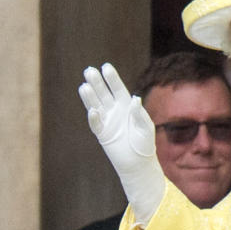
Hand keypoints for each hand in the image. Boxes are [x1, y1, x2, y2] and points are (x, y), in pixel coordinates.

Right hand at [78, 63, 164, 223]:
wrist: (138, 162)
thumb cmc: (145, 143)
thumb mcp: (146, 127)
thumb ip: (139, 113)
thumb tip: (134, 99)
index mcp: (126, 106)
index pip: (117, 88)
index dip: (112, 78)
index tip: (105, 67)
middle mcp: (114, 111)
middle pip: (103, 93)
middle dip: (97, 82)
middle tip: (89, 71)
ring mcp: (107, 121)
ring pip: (96, 105)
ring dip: (90, 96)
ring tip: (84, 85)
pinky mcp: (102, 134)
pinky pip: (96, 123)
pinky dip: (94, 117)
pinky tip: (92, 110)